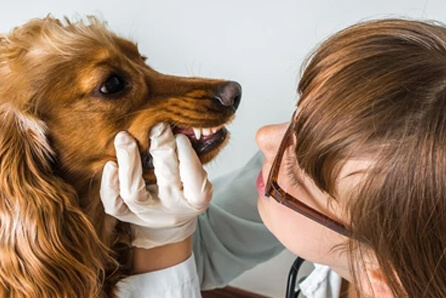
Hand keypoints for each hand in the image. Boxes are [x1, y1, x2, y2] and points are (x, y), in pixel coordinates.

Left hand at [100, 123, 212, 248]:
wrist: (167, 219)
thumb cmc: (184, 185)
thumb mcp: (196, 173)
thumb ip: (190, 153)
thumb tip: (182, 124)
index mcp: (196, 199)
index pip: (194, 179)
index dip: (187, 155)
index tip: (181, 137)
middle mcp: (172, 208)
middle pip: (166, 177)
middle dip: (161, 147)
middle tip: (157, 126)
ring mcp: (148, 213)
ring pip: (134, 192)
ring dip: (129, 161)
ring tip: (124, 137)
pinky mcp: (127, 215)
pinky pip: (114, 204)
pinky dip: (110, 185)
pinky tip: (110, 164)